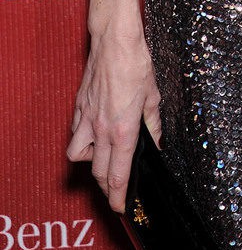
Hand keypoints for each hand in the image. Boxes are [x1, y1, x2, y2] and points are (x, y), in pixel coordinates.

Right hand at [67, 30, 161, 212]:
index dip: (120, 195)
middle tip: (116, 191)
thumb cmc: (136, 64)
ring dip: (90, 162)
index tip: (122, 207)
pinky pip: (75, 133)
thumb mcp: (153, 96)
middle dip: (107, 187)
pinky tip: (94, 132)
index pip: (119, 174)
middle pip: (98, 172)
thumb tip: (157, 142)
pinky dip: (83, 139)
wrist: (114, 41)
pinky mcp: (78, 107)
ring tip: (104, 156)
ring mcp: (86, 119)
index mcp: (123, 130)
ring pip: (79, 155)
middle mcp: (101, 129)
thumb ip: (153, 123)